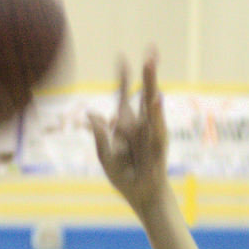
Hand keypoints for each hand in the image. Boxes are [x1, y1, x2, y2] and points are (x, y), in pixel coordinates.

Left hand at [88, 52, 168, 214]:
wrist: (142, 197)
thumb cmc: (125, 178)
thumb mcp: (106, 157)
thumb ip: (99, 136)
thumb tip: (90, 114)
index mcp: (127, 125)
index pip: (124, 97)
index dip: (123, 79)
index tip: (121, 57)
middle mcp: (142, 125)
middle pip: (144, 94)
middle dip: (148, 73)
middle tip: (151, 51)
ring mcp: (152, 133)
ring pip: (152, 104)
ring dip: (151, 83)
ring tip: (150, 63)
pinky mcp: (158, 145)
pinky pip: (157, 127)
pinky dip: (156, 113)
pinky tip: (156, 98)